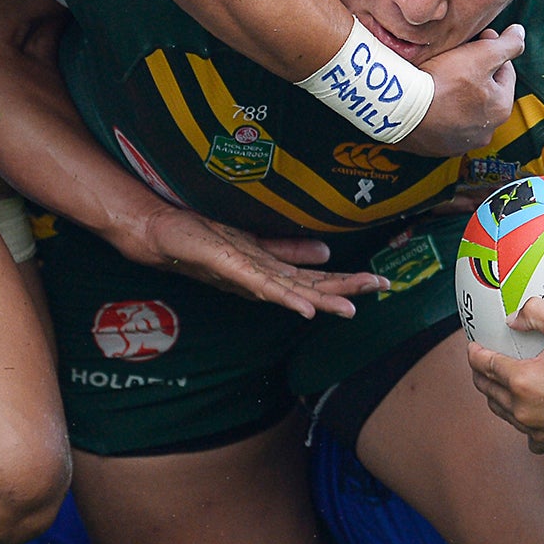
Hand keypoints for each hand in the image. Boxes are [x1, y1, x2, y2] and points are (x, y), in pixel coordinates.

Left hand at [119, 206, 385, 318]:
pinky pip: (260, 285)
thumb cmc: (201, 240)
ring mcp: (245, 276)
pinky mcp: (228, 268)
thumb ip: (289, 249)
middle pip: (310, 287)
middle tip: (384, 288)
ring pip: (290, 290)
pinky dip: (283, 298)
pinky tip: (304, 308)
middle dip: (346, 290)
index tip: (382, 282)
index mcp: (270, 272)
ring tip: (351, 308)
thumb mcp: (253, 243)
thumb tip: (324, 253)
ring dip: (322, 301)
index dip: (348, 282)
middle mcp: (260, 279)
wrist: (159, 235)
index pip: (316, 280)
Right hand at [403, 24, 523, 156]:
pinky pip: (444, 124)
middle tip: (457, 57)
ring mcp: (460, 142)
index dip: (491, 50)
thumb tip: (520, 33)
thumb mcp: (481, 55)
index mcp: (501, 108)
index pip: (504, 71)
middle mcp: (486, 131)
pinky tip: (430, 98)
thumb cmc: (443, 81)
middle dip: (476, 73)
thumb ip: (507, 44)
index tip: (476, 39)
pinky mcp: (437, 147)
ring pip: (465, 109)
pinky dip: (441, 111)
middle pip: (485, 91)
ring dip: (459, 94)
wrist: (401, 109)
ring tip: (441, 77)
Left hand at [467, 297, 543, 452]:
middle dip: (480, 375)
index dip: (474, 353)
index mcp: (522, 380)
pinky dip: (524, 422)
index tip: (473, 346)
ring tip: (501, 384)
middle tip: (482, 363)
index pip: (484, 365)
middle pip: (488, 391)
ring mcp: (539, 432)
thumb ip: (535, 312)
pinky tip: (531, 412)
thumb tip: (511, 320)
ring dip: (498, 397)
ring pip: (504, 414)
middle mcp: (524, 411)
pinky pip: (529, 436)